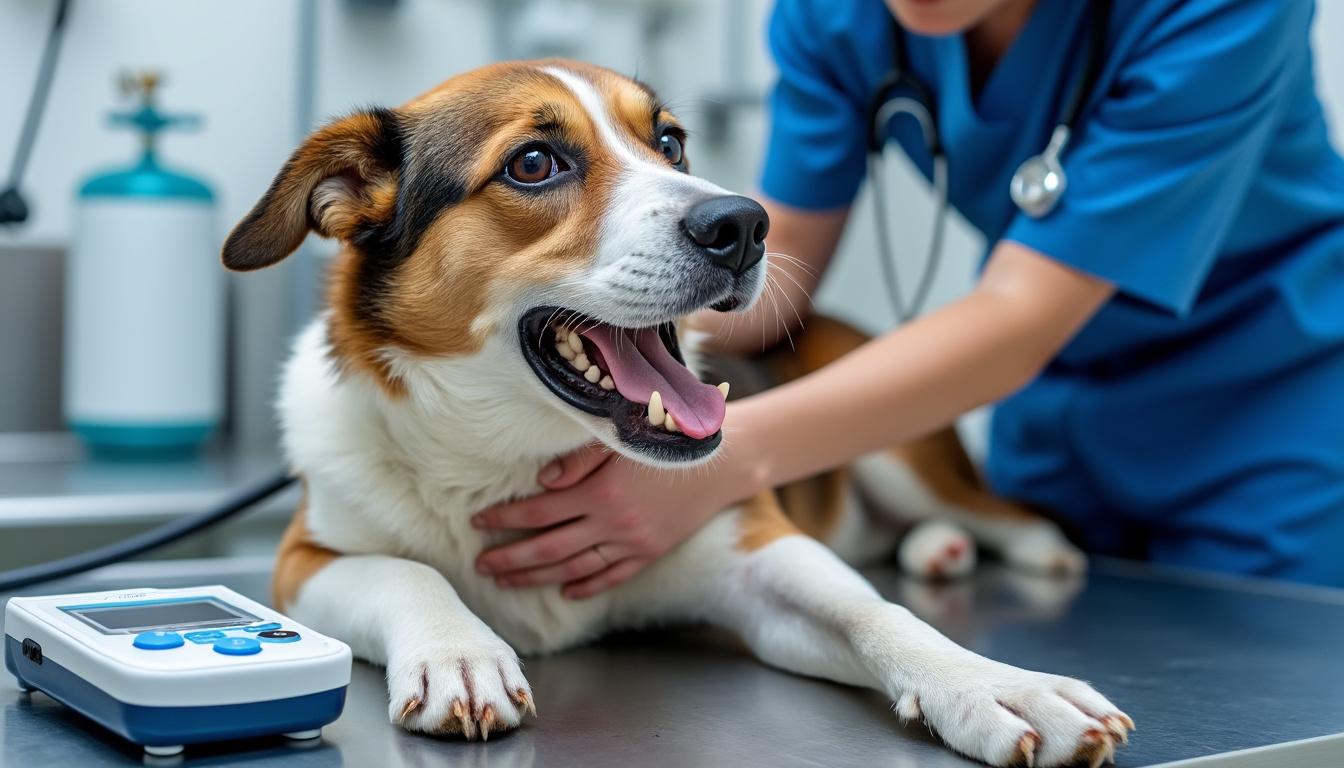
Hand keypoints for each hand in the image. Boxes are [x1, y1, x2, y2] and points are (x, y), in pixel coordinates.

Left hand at [472, 443, 726, 598]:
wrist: (724, 460)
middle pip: (549, 548)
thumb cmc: (667, 438)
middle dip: (511, 558)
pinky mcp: (651, 552)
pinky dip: (586, 587)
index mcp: (601, 491)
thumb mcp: (622, 438)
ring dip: (536, 577)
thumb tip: (541, 483)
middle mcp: (613, 523)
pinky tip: (565, 592)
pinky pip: (612, 576)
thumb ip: (579, 459)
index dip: (506, 518)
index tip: (479, 523)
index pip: (539, 510)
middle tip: (481, 565)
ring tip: (507, 580)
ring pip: (574, 569)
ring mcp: (632, 542)